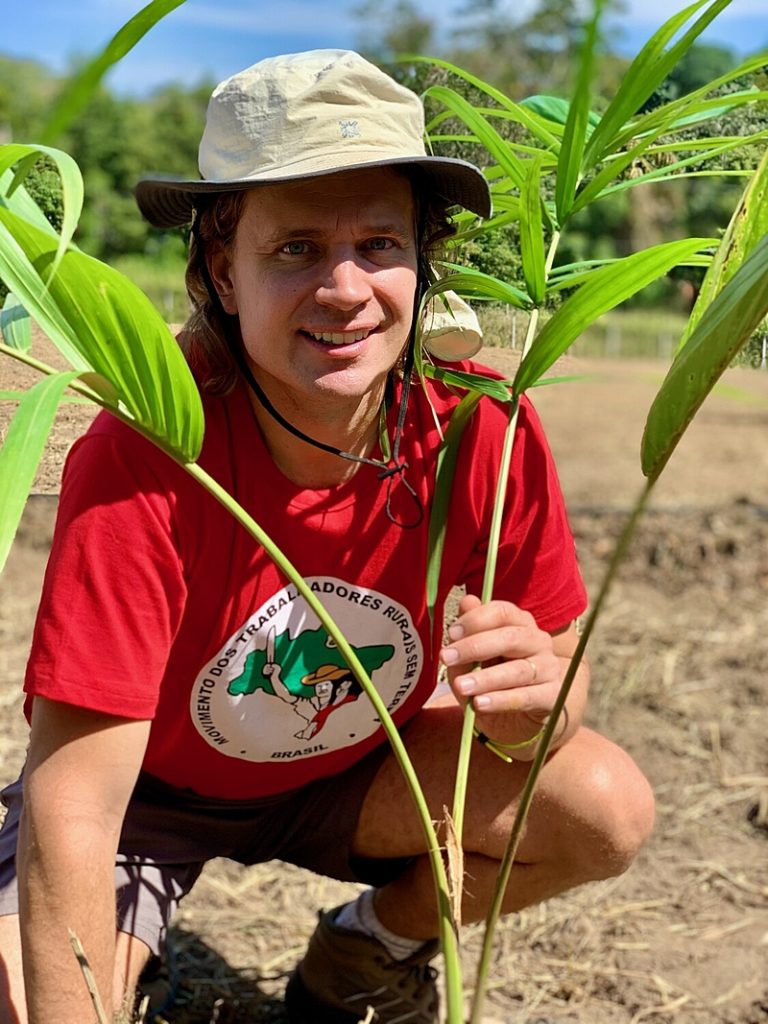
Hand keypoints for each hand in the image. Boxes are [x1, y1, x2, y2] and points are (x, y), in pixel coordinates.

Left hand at [439, 594, 563, 753]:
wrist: (522, 715)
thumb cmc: (493, 678)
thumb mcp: (473, 658)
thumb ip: (469, 634)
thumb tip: (467, 601)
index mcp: (520, 623)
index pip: (502, 612)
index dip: (476, 620)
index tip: (452, 633)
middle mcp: (538, 641)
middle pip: (511, 638)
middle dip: (475, 647)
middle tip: (447, 658)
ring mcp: (549, 668)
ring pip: (518, 670)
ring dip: (486, 678)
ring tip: (461, 686)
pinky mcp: (552, 697)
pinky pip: (526, 697)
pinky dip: (501, 700)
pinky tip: (479, 703)